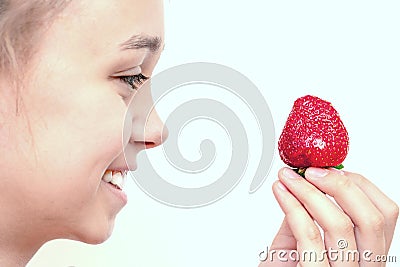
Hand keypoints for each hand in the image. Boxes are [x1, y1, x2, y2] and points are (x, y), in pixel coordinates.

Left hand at [259, 167, 398, 266]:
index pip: (384, 215)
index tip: (331, 169)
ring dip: (309, 191)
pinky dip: (293, 206)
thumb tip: (306, 180)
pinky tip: (280, 192)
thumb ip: (309, 214)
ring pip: (340, 224)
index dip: (359, 185)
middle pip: (371, 219)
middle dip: (340, 185)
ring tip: (288, 178)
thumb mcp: (301, 240)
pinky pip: (309, 235)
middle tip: (310, 171)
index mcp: (366, 255)